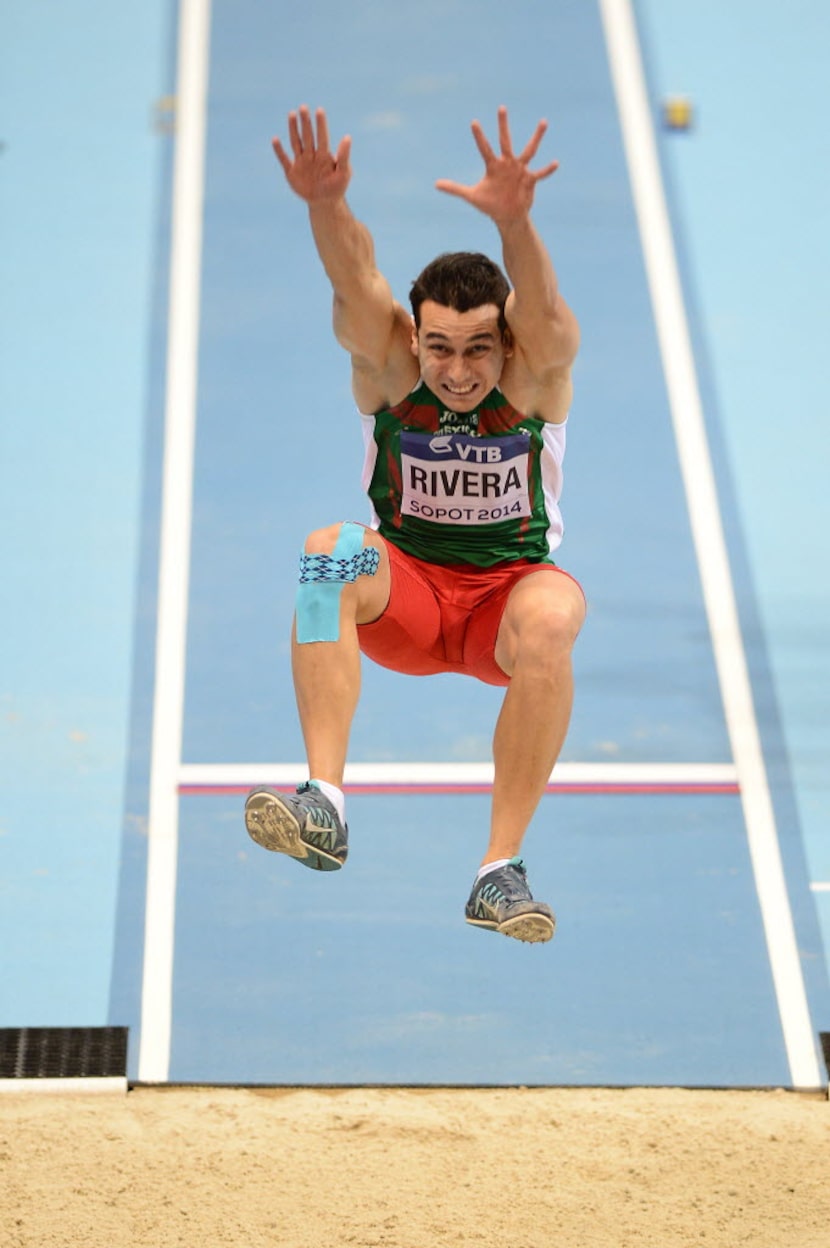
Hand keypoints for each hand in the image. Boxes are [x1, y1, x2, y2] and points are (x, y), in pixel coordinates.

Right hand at [272, 105, 351, 201]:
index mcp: (324, 155)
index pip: (322, 136)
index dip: (320, 124)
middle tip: (303, 107)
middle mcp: (311, 156)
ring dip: (293, 129)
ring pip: (296, 142)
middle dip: (305, 122)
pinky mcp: (291, 172)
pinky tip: (275, 139)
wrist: (324, 204)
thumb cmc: (336, 188)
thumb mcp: (343, 173)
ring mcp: (301, 163)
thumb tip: (347, 137)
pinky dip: (279, 150)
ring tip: (292, 114)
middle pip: (307, 136)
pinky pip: (284, 159)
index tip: (319, 111)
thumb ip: (344, 156)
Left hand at [435, 105, 558, 224]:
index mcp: (493, 166)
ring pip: (528, 150)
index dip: (479, 137)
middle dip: (503, 125)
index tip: (474, 122)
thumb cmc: (490, 204)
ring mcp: (520, 170)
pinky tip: (556, 163)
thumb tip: (435, 184)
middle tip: (501, 107)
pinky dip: (547, 169)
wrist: (507, 216)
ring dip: (536, 137)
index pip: (484, 148)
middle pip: (505, 141)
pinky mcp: (530, 180)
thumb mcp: (472, 197)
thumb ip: (455, 189)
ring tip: (543, 122)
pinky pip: (540, 173)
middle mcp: (507, 163)